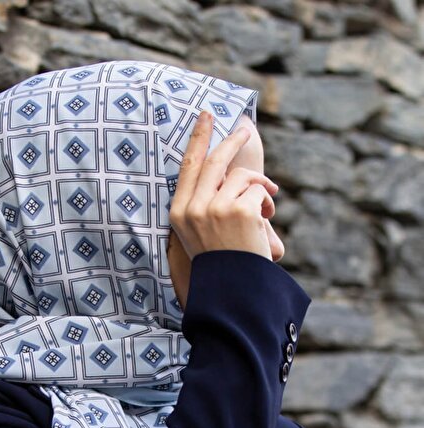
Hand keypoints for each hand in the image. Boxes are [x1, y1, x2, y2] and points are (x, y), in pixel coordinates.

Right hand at [167, 112, 280, 308]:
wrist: (233, 292)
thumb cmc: (222, 264)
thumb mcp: (203, 233)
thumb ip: (208, 202)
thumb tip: (226, 169)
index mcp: (180, 213)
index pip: (189, 165)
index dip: (198, 138)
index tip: (206, 115)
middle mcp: (193, 209)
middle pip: (216, 160)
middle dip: (233, 141)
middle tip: (245, 129)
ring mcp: (215, 209)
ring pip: (242, 176)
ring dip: (259, 186)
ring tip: (266, 206)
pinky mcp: (240, 211)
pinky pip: (258, 191)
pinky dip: (267, 201)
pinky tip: (266, 220)